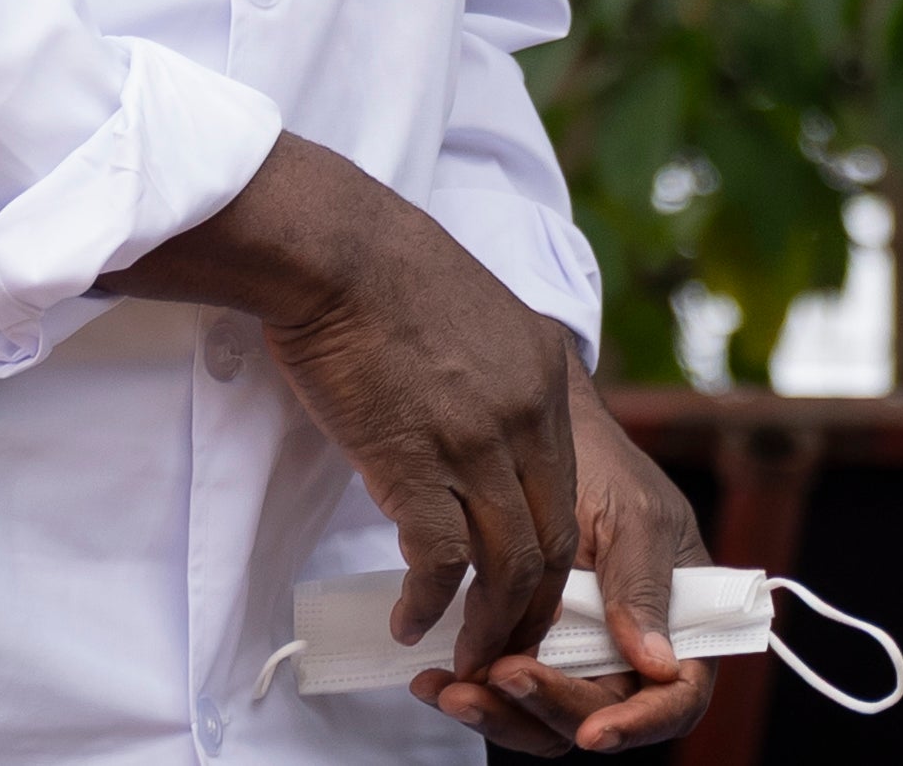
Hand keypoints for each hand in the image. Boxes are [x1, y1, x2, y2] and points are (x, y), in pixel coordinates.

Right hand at [101, 136, 581, 681]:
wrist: (335, 248)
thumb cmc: (382, 271)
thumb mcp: (472, 311)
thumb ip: (490, 371)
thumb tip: (471, 413)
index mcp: (546, 372)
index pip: (567, 490)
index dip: (550, 554)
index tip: (528, 590)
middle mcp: (527, 412)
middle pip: (551, 537)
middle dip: (533, 606)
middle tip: (508, 643)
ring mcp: (476, 440)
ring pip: (507, 562)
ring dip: (490, 622)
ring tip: (466, 654)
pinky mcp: (417, 462)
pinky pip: (439, 558)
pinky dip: (430, 601)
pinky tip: (411, 620)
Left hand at [421, 343, 715, 754]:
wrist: (538, 436)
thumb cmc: (604, 466)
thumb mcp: (634, 519)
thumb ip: (644, 589)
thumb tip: (658, 665)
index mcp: (681, 622)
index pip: (677, 697)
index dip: (640, 723)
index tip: (593, 732)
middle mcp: (632, 652)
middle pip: (601, 716)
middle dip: (547, 709)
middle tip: (496, 676)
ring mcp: (578, 656)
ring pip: (547, 720)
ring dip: (500, 712)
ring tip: (448, 688)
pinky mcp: (530, 652)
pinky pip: (508, 695)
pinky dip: (475, 694)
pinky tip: (435, 680)